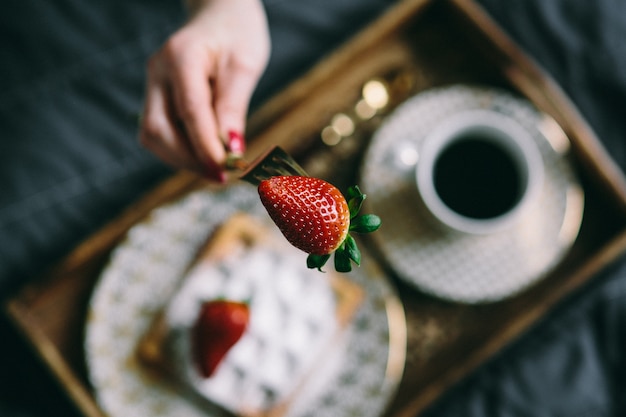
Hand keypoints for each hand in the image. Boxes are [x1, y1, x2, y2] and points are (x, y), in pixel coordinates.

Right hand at [139, 0, 269, 181]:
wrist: (221, 13)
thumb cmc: (238, 34)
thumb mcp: (245, 65)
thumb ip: (234, 107)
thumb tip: (231, 150)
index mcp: (181, 57)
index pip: (189, 112)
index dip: (205, 147)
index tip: (225, 170)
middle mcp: (158, 71)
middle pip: (158, 130)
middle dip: (188, 159)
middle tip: (220, 174)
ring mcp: (152, 84)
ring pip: (153, 136)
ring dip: (182, 159)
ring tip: (214, 167)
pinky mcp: (156, 95)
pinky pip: (159, 132)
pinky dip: (180, 150)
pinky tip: (203, 154)